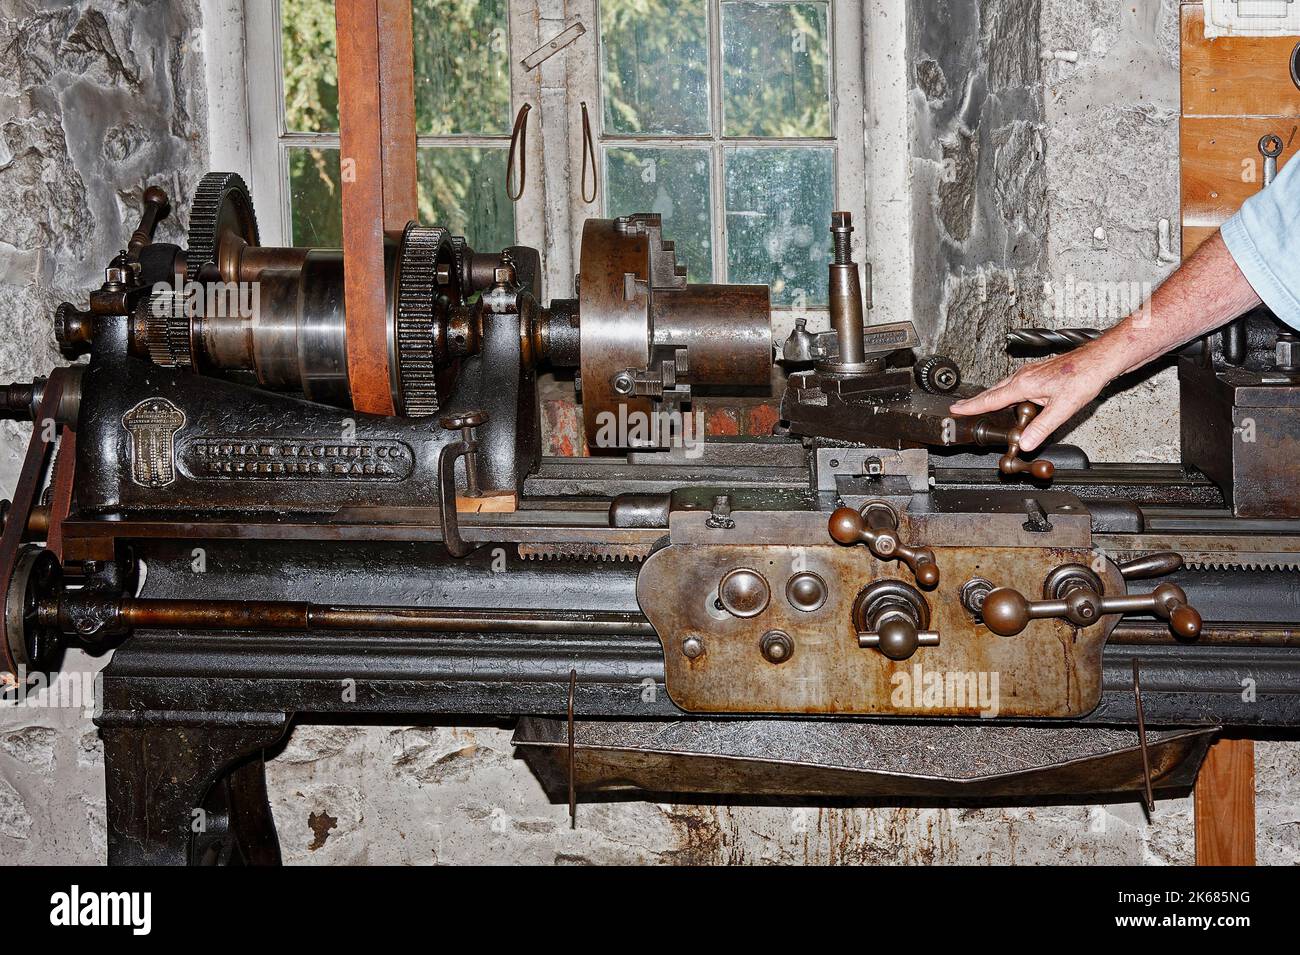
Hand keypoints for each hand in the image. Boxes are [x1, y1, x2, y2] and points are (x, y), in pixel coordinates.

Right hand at [948, 348, 1120, 451]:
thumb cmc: (1084, 377)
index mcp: (1024, 384)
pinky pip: (1015, 384)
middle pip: (993, 392)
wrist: (1100, 359)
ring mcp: (1031, 373)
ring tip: (980, 405)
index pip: (991, 399)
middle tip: (961, 408)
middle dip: (976, 401)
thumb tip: (1026, 443)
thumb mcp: (1062, 408)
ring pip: (1004, 387)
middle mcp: (1024, 376)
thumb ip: (1042, 427)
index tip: (956, 409)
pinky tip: (1012, 397)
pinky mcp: (1040, 373)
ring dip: (991, 396)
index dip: (972, 406)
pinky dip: (1006, 392)